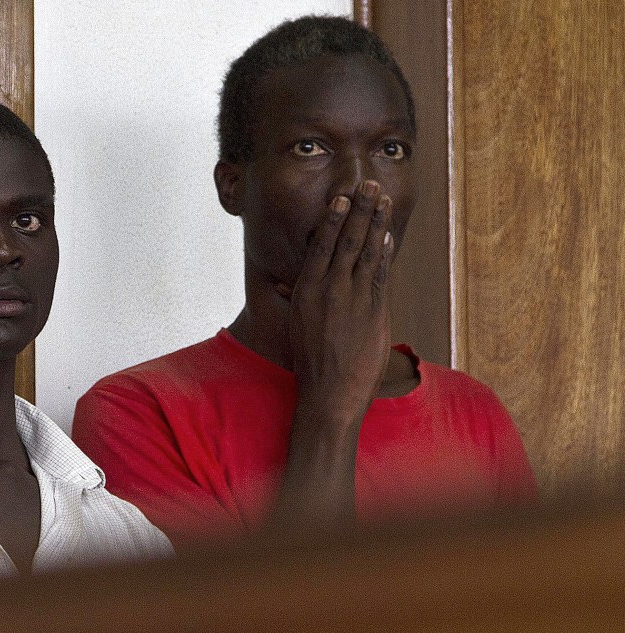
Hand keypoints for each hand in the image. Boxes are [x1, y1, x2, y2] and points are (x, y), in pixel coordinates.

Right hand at [287, 179, 393, 425]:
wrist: (330, 392)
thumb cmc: (310, 361)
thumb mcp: (300, 323)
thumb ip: (306, 298)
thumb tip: (302, 282)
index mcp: (307, 290)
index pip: (322, 244)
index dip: (335, 218)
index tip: (342, 198)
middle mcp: (330, 288)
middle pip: (348, 239)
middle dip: (360, 209)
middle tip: (369, 184)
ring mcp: (354, 297)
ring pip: (367, 250)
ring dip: (376, 222)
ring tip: (382, 200)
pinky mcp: (374, 310)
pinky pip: (380, 272)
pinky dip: (385, 251)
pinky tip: (388, 234)